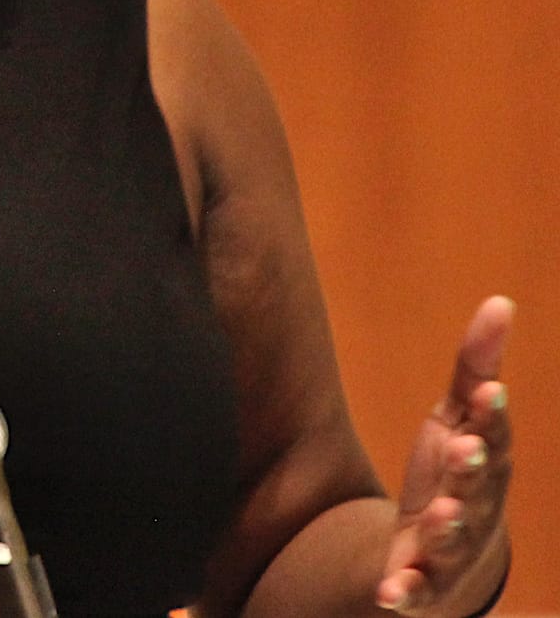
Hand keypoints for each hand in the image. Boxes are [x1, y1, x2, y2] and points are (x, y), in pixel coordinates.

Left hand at [376, 296, 513, 614]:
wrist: (444, 558)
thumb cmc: (453, 473)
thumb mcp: (455, 416)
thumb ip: (474, 366)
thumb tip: (500, 301)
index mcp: (483, 463)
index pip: (492, 436)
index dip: (491, 416)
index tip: (488, 393)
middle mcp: (474, 507)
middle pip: (476, 488)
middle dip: (471, 469)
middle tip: (463, 449)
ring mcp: (448, 549)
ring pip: (452, 540)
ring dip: (446, 527)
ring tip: (439, 513)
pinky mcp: (418, 583)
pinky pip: (413, 591)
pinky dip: (404, 592)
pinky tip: (391, 592)